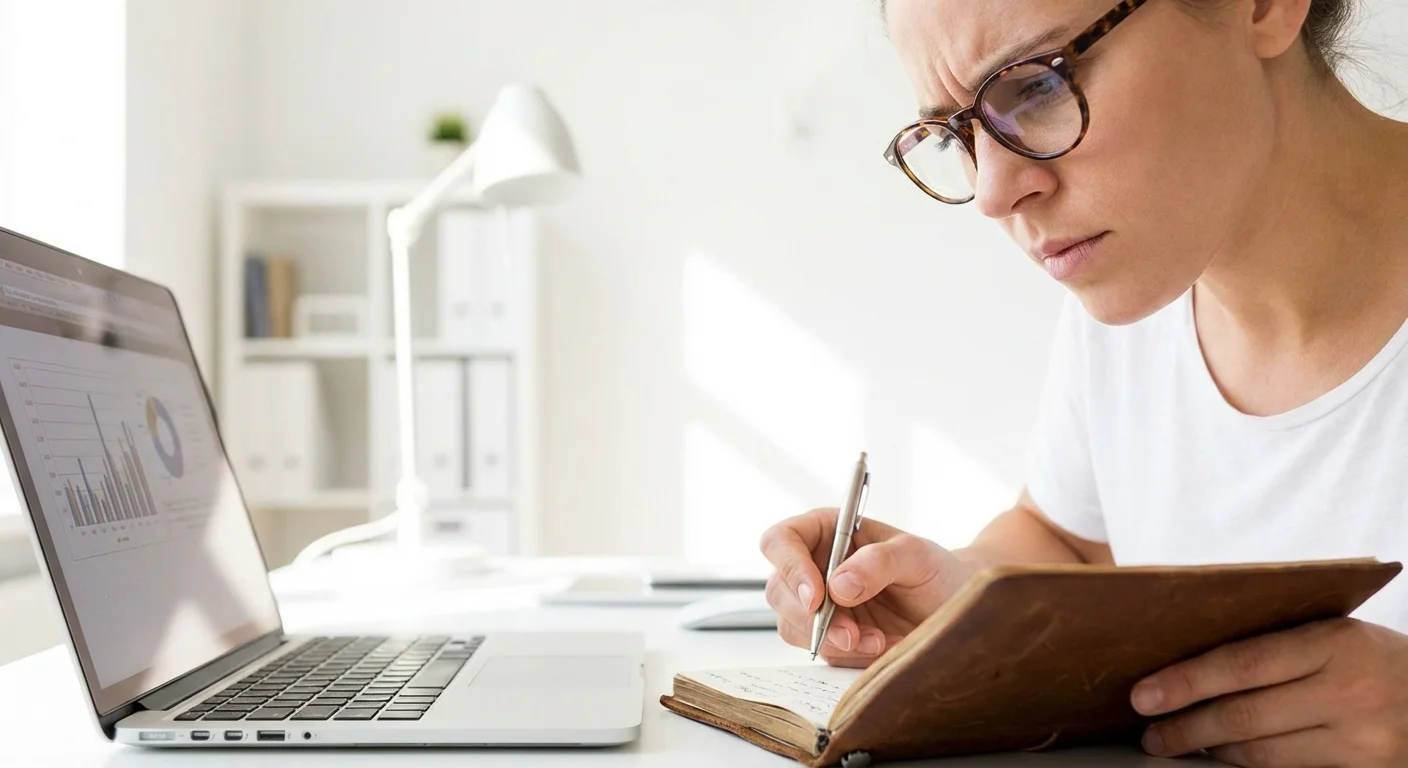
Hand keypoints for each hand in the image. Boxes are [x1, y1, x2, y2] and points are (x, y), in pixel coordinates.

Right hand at [758, 508, 976, 667]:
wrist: (953, 608)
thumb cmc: (936, 570)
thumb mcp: (917, 555)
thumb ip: (879, 562)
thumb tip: (838, 585)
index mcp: (826, 531)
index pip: (781, 541)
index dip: (790, 567)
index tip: (818, 598)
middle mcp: (814, 566)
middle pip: (780, 590)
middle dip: (813, 618)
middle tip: (851, 635)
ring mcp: (818, 604)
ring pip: (793, 626)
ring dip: (833, 641)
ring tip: (878, 640)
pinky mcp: (829, 635)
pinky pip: (820, 651)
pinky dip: (849, 655)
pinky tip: (880, 645)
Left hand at [1132, 618, 1407, 766]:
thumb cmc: (1374, 659)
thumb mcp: (1333, 634)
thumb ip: (1274, 645)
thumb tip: (1187, 660)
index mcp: (1333, 643)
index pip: (1241, 665)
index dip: (1185, 683)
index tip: (1142, 696)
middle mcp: (1349, 694)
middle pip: (1244, 717)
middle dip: (1186, 728)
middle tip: (1151, 733)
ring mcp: (1361, 742)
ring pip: (1262, 755)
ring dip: (1212, 752)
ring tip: (1179, 745)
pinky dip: (1251, 767)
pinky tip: (1225, 758)